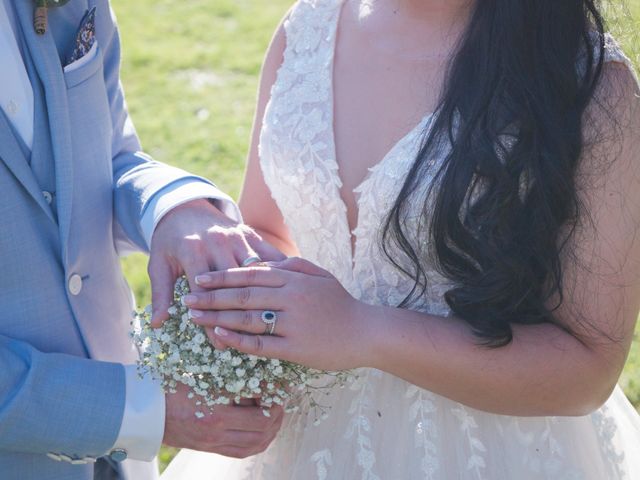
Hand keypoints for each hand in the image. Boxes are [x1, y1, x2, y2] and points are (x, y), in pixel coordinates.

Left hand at [148, 199, 285, 326]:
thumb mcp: (159, 265)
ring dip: (263, 296)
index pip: (204, 291)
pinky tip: (288, 293)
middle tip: (246, 338)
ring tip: (270, 320)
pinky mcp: (251, 233)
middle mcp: (218, 241)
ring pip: (255, 270)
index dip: (211, 318)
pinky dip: (279, 272)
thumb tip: (158, 323)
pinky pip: (269, 254)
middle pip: (234, 282)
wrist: (185, 206)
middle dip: (239, 312)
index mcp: (193, 249)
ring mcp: (237, 236)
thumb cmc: (170, 241)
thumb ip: (161, 293)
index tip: (218, 343)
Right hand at [163, 383, 283, 457]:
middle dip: (276, 411)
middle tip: (277, 398)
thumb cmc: (171, 389)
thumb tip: (256, 376)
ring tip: (273, 413)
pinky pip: (243, 451)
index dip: (271, 393)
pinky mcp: (211, 449)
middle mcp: (217, 431)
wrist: (147, 413)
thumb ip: (228, 380)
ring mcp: (214, 443)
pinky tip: (262, 429)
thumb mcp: (200, 379)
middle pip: (263, 426)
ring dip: (271, 429)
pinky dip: (258, 442)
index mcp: (214, 411)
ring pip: (257, 443)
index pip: (257, 406)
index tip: (275, 383)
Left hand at [184, 258, 372, 370]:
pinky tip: (219, 335)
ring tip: (193, 317)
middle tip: (187, 299)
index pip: (250, 274)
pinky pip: (260, 343)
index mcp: (294, 278)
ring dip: (216, 317)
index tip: (199, 278)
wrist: (366, 332)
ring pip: (247, 317)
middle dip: (211, 296)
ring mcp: (292, 323)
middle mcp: (291, 297)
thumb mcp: (320, 275)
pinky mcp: (295, 347)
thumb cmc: (340, 303)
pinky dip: (237, 339)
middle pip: (242, 295)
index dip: (221, 276)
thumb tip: (263, 261)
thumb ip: (292, 266)